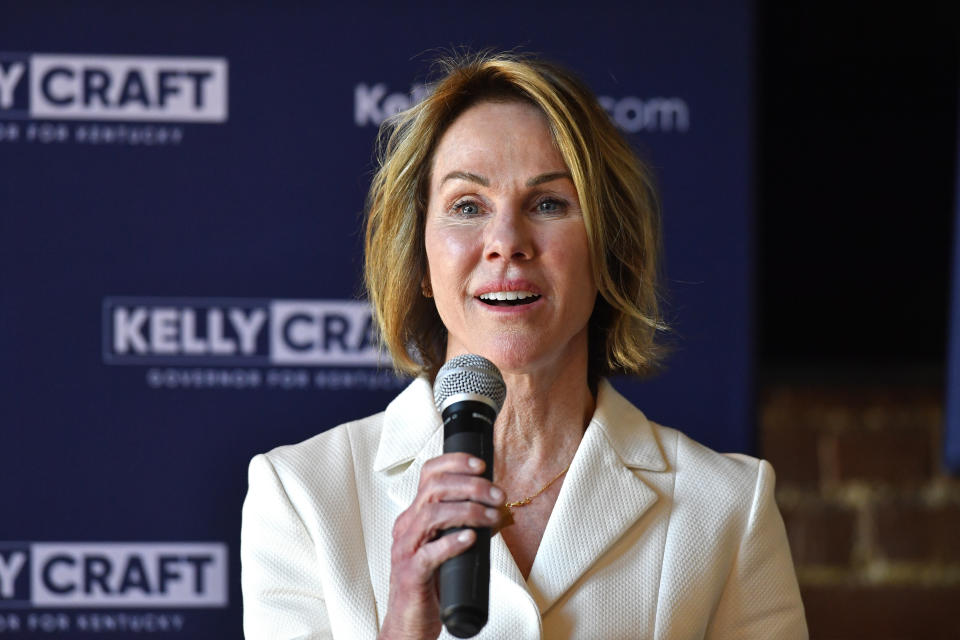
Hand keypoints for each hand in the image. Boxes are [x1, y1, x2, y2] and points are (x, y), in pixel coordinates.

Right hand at [378, 453, 506, 639]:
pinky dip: (451, 542)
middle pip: (434, 489)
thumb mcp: (451, 548)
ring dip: (468, 511)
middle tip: (497, 494)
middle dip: (471, 486)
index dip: (455, 463)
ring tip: (492, 517)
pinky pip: (428, 553)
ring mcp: (406, 549)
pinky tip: (471, 538)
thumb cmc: (431, 583)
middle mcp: (407, 527)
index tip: (482, 465)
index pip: (429, 474)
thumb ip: (470, 527)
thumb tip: (502, 512)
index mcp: (415, 516)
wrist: (411, 621)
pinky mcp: (411, 574)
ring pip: (432, 515)